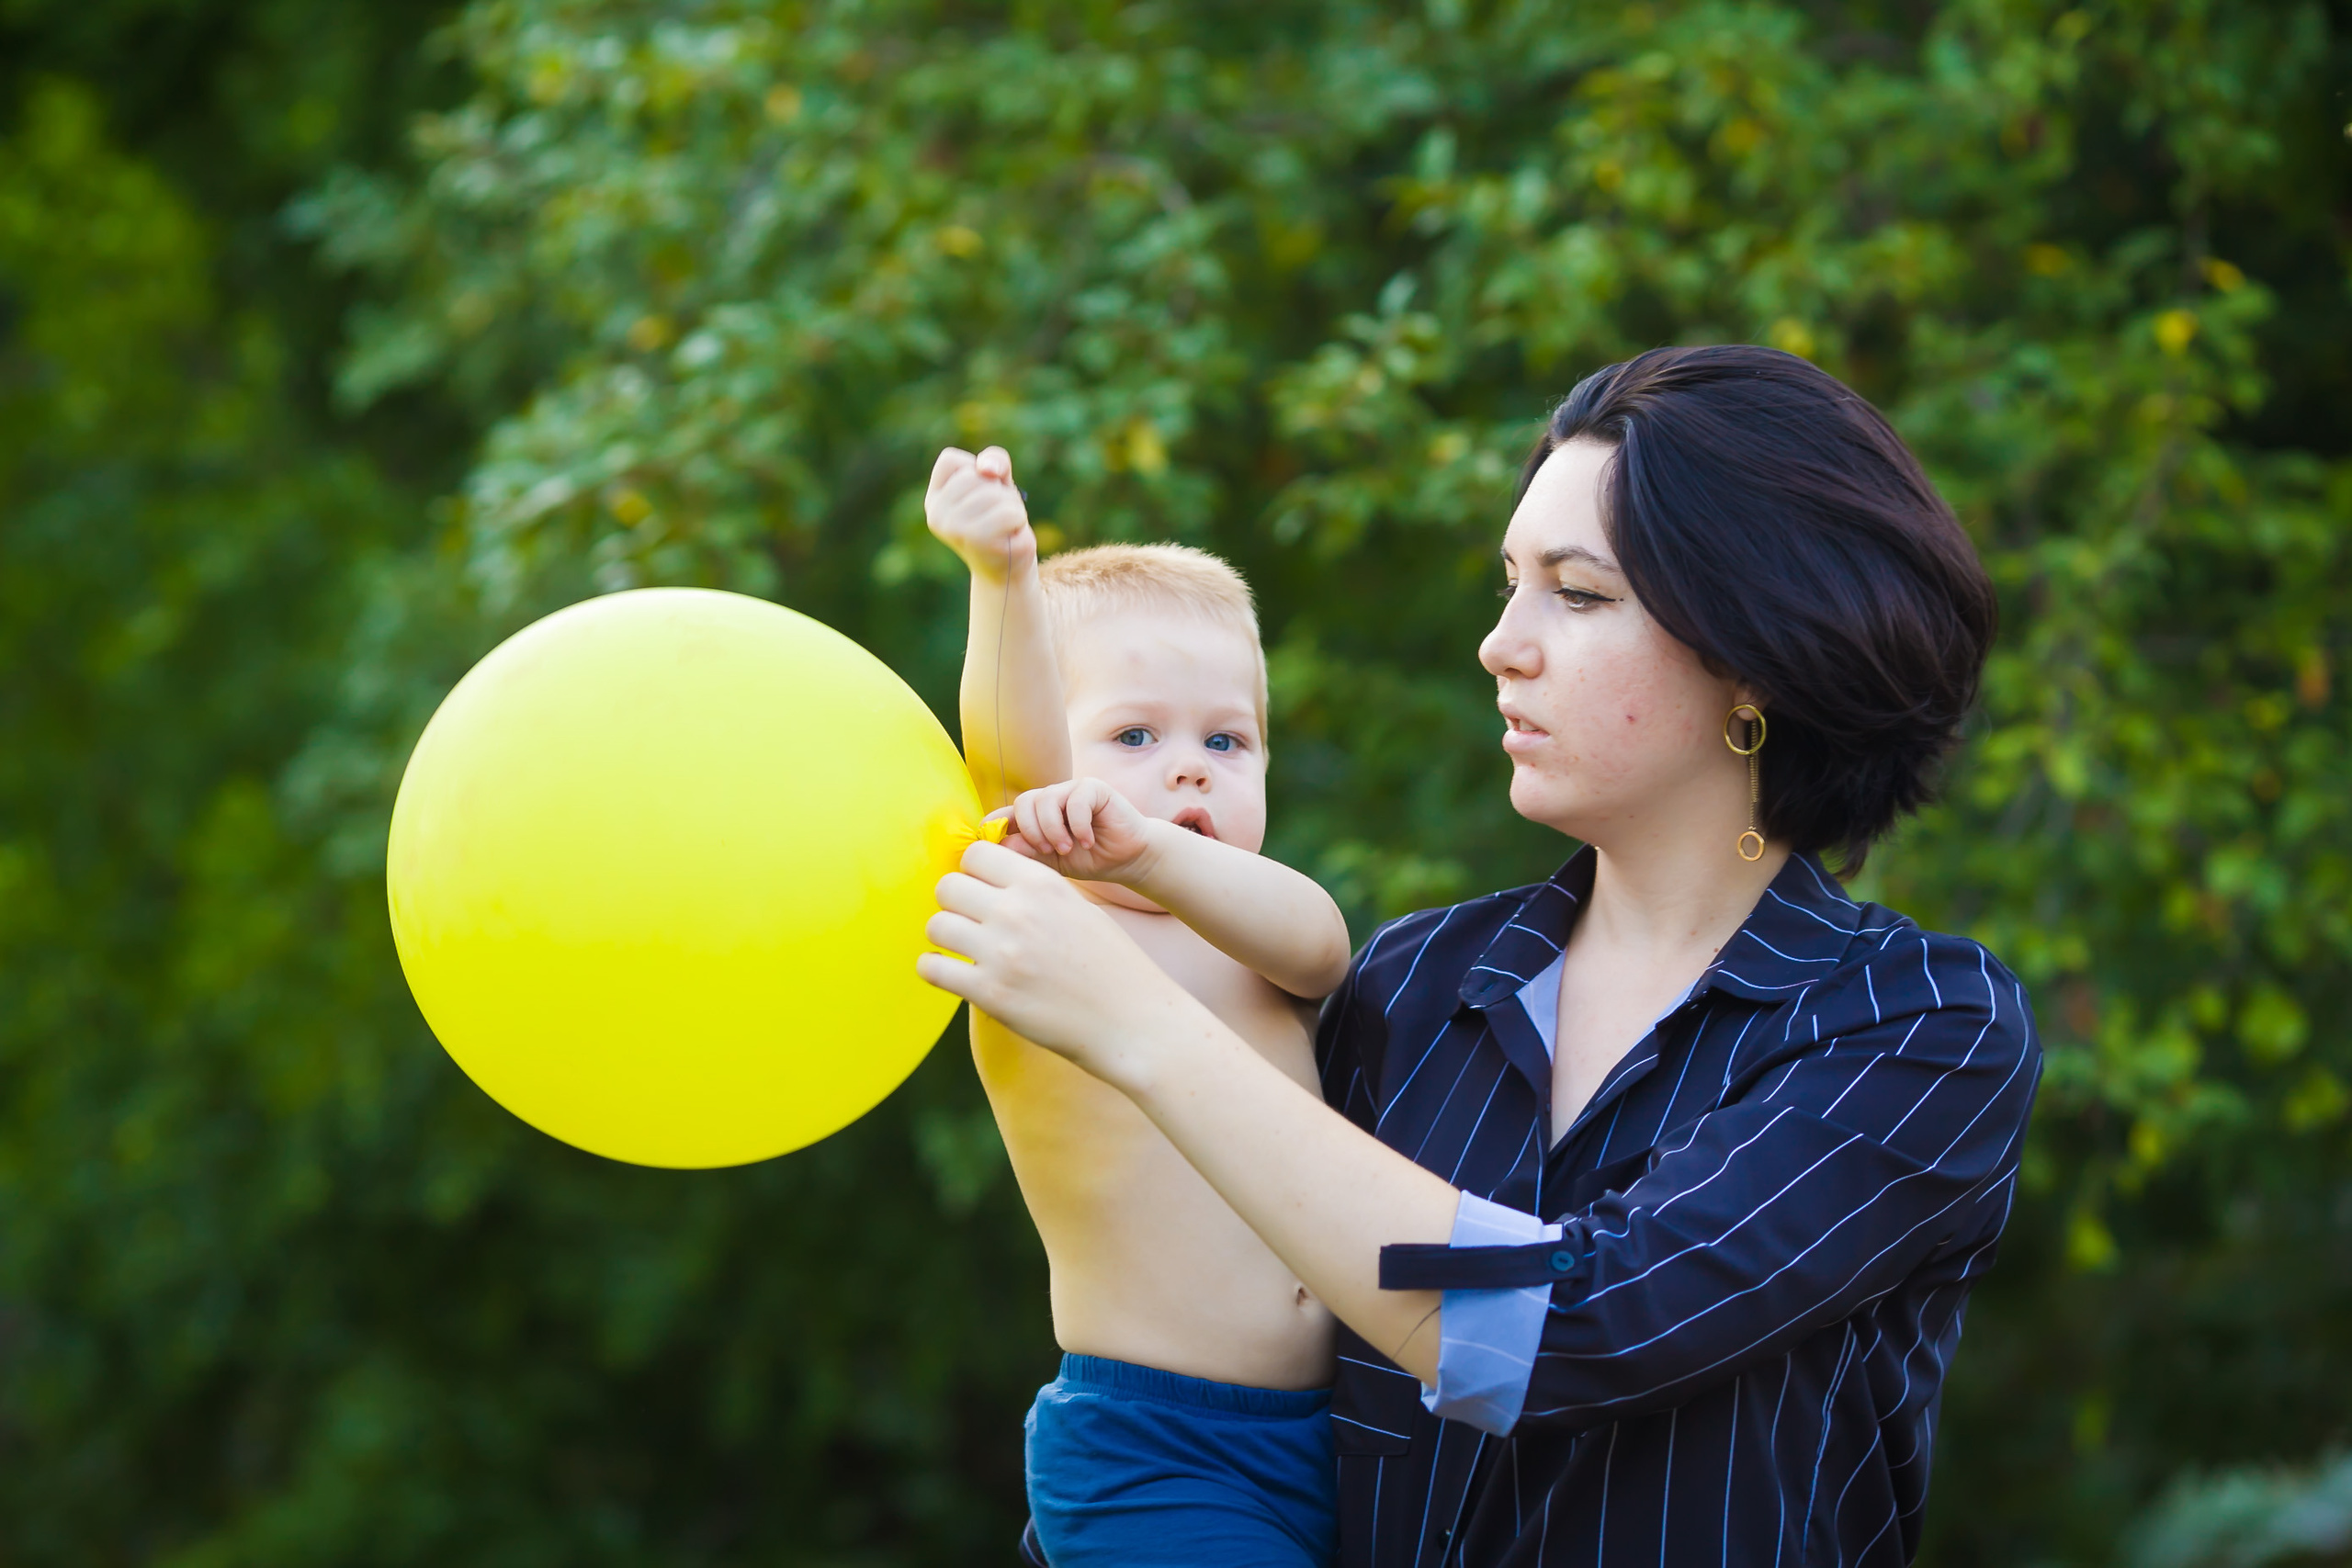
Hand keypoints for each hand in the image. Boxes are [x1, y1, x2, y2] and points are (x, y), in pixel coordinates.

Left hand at [917, 841, 1190, 1086]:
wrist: (1132, 1020)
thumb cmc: (1107, 965)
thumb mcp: (1076, 908)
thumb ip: (1033, 891)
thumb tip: (985, 880)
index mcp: (1040, 884)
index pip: (975, 855)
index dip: (973, 874)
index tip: (981, 894)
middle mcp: (1017, 911)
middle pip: (948, 886)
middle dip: (956, 905)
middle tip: (971, 926)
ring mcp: (1000, 952)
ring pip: (936, 925)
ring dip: (945, 938)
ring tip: (964, 952)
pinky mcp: (990, 993)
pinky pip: (932, 968)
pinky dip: (935, 970)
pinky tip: (954, 975)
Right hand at [925, 445, 1033, 580]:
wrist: (1007, 568)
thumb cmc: (999, 520)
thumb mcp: (998, 482)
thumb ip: (994, 460)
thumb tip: (987, 468)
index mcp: (934, 499)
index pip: (951, 460)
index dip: (975, 470)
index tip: (979, 495)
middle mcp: (937, 514)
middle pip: (976, 475)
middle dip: (998, 491)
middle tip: (996, 516)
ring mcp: (955, 529)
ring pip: (996, 494)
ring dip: (1011, 508)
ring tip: (1003, 527)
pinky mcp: (977, 542)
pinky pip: (1010, 513)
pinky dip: (1018, 522)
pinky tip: (1009, 537)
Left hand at [1001, 778, 1162, 883]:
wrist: (1127, 858)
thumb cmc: (1089, 859)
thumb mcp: (1053, 862)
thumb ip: (1027, 853)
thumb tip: (998, 846)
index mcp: (1036, 816)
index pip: (1007, 813)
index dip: (996, 825)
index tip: (989, 843)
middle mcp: (1051, 799)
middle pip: (1023, 803)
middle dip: (1031, 831)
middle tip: (1047, 851)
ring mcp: (1071, 790)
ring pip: (1046, 800)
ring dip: (1054, 829)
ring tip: (1067, 848)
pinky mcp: (1093, 788)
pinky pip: (1075, 801)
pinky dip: (1079, 825)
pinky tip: (1088, 841)